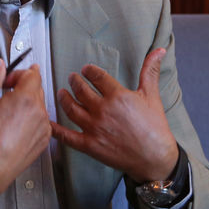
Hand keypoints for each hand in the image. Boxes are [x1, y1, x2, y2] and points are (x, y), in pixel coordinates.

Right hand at [0, 58, 50, 208]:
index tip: (7, 81)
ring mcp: (44, 126)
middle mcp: (40, 111)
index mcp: (27, 98)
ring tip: (7, 115)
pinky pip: (40, 121)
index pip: (32, 73)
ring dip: (26, 104)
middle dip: (22, 87)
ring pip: (39, 105)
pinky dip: (30, 120)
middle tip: (4, 96)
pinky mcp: (44, 140)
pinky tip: (14, 128)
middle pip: (37, 88)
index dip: (18, 74)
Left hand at [51, 48, 177, 182]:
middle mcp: (102, 110)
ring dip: (63, 98)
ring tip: (61, 93)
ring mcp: (94, 128)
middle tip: (72, 78)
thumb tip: (159, 51)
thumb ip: (150, 71)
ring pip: (71, 109)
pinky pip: (67, 136)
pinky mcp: (89, 145)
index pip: (97, 76)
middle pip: (81, 90)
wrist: (155, 157)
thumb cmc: (155, 127)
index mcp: (117, 96)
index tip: (86, 69)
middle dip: (74, 81)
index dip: (89, 71)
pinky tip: (49, 122)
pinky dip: (55, 129)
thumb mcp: (152, 95)